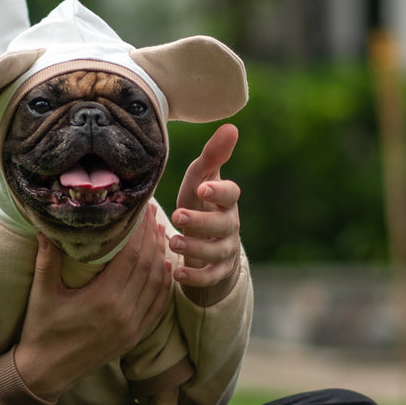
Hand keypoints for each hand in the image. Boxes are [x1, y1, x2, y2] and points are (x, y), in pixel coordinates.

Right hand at [14, 205, 171, 401]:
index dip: (139, 231)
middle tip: (153, 215)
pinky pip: (158, 307)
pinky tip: (165, 268)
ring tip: (159, 234)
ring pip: (157, 285)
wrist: (46, 373)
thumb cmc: (40, 330)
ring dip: (162, 257)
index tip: (140, 210)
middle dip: (152, 238)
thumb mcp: (41, 294)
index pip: (131, 256)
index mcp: (103, 299)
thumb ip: (47, 259)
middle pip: (148, 266)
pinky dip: (165, 285)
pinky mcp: (134, 338)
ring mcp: (132, 327)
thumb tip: (44, 226)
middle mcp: (124, 313)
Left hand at [169, 123, 240, 289]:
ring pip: (216, 252)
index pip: (231, 193)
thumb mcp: (201, 179)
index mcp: (226, 200)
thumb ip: (213, 156)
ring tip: (174, 243)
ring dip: (195, 248)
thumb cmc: (200, 201)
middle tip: (179, 217)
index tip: (202, 188)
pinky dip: (194, 277)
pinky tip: (175, 274)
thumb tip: (231, 126)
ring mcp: (226, 249)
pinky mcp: (218, 271)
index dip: (219, 191)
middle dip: (201, 222)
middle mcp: (230, 225)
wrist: (204, 238)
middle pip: (222, 225)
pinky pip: (210, 277)